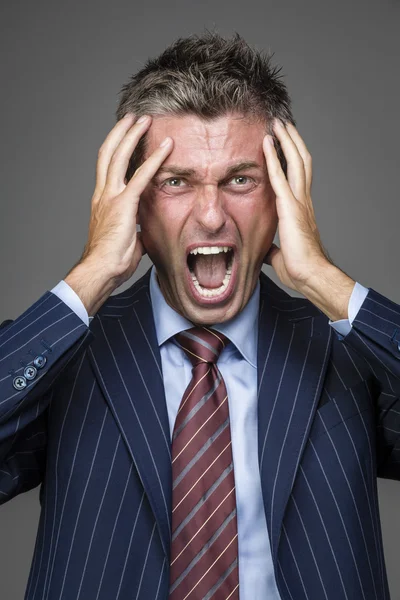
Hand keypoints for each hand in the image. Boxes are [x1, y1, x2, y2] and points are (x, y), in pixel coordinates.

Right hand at [81, 113, 172, 283]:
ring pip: (119, 156)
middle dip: (121, 132)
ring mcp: (111, 197)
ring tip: (145, 119)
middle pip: (108, 153)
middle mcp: (103, 194)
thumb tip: (143, 231)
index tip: (125, 136)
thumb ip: (134, 228)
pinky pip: (141, 176)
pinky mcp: (124, 205)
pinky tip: (167, 146)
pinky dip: (155, 159)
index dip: (115, 148)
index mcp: (102, 201)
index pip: (107, 167)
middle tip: (133, 118)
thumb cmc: (112, 261)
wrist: (101, 270)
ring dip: (133, 135)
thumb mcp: (126, 239)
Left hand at [262, 119, 331, 293]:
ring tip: (278, 123)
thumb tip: (265, 249)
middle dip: (292, 141)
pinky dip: (273, 157)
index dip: (292, 158)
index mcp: (301, 209)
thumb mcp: (280, 254)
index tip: (284, 144)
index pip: (299, 176)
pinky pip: (280, 176)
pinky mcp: (290, 207)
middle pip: (302, 162)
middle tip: (283, 124)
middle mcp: (303, 200)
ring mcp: (299, 202)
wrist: (310, 275)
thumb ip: (273, 246)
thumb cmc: (300, 268)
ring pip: (296, 161)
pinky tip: (267, 143)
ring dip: (286, 140)